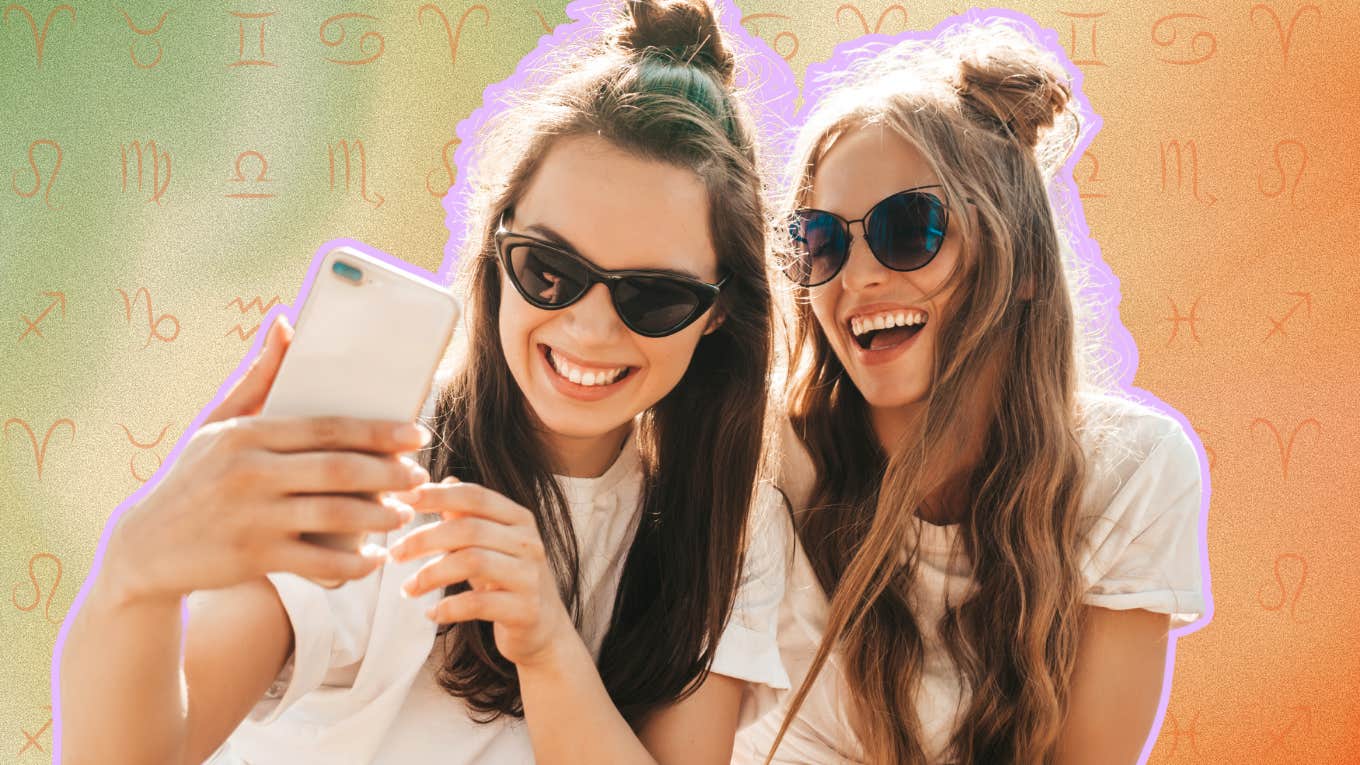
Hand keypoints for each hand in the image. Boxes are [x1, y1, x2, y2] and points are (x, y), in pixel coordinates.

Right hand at [102, 316, 431, 605]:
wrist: (145, 547)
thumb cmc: (193, 477)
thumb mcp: (216, 424)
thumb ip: (258, 377)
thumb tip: (286, 322)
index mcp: (247, 435)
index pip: (328, 428)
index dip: (379, 432)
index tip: (417, 434)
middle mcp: (249, 473)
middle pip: (339, 470)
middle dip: (390, 474)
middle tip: (420, 477)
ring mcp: (252, 518)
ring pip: (336, 515)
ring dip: (380, 517)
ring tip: (404, 514)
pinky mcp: (253, 558)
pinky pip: (319, 562)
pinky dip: (354, 563)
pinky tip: (375, 558)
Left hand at [387, 480, 574, 667]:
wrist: (544, 629)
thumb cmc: (509, 581)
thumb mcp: (491, 545)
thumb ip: (470, 516)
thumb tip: (446, 481)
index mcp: (519, 519)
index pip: (475, 496)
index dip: (436, 495)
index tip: (401, 499)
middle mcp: (529, 542)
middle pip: (469, 529)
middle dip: (424, 539)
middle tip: (394, 553)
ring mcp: (529, 576)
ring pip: (473, 562)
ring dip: (431, 574)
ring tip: (408, 588)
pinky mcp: (525, 609)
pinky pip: (479, 603)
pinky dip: (448, 608)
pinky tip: (431, 613)